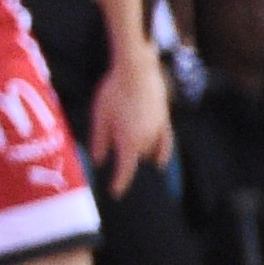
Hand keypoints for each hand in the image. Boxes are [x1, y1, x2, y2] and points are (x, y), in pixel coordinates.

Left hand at [90, 41, 172, 194]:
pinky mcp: (165, 120)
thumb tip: (98, 161)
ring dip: (139, 155)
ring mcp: (158, 131)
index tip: (116, 194)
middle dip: (126, 163)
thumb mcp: (100, 116)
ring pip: (149, 151)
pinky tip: (160, 162)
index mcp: (129, 141)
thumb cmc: (113, 92)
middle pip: (136, 159)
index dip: (120, 183)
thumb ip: (99, 140)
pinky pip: (166, 143)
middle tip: (114, 163)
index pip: (126, 170)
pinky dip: (162, 153)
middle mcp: (147, 140)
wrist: (138, 70)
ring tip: (128, 153)